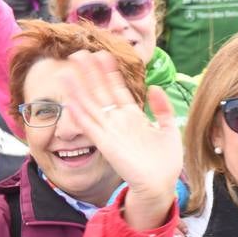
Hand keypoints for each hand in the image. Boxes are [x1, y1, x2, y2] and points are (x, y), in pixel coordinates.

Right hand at [59, 50, 181, 229]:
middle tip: (79, 52)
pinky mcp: (106, 145)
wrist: (160, 184)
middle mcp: (119, 121)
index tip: (104, 54)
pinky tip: (70, 103)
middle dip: (91, 73)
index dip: (110, 72)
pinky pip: (90, 128)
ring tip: (68, 70)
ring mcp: (111, 132)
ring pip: (91, 105)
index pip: (118, 89)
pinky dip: (80, 116)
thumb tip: (155, 87)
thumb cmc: (165, 160)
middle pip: (101, 92)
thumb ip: (163, 109)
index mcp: (133, 117)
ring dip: (79, 88)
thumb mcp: (169, 129)